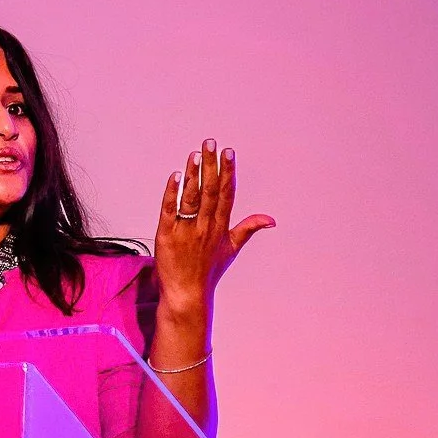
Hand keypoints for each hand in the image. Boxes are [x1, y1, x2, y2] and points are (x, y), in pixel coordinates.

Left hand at [154, 138, 274, 314]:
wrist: (187, 294)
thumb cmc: (208, 271)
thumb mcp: (231, 249)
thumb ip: (248, 228)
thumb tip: (270, 219)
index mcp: (220, 227)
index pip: (226, 195)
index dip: (228, 173)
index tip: (229, 153)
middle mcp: (205, 227)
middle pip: (209, 191)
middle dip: (211, 166)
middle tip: (210, 143)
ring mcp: (186, 230)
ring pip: (191, 198)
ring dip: (194, 175)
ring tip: (195, 154)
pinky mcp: (167, 235)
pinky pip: (170, 210)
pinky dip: (172, 193)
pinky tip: (175, 176)